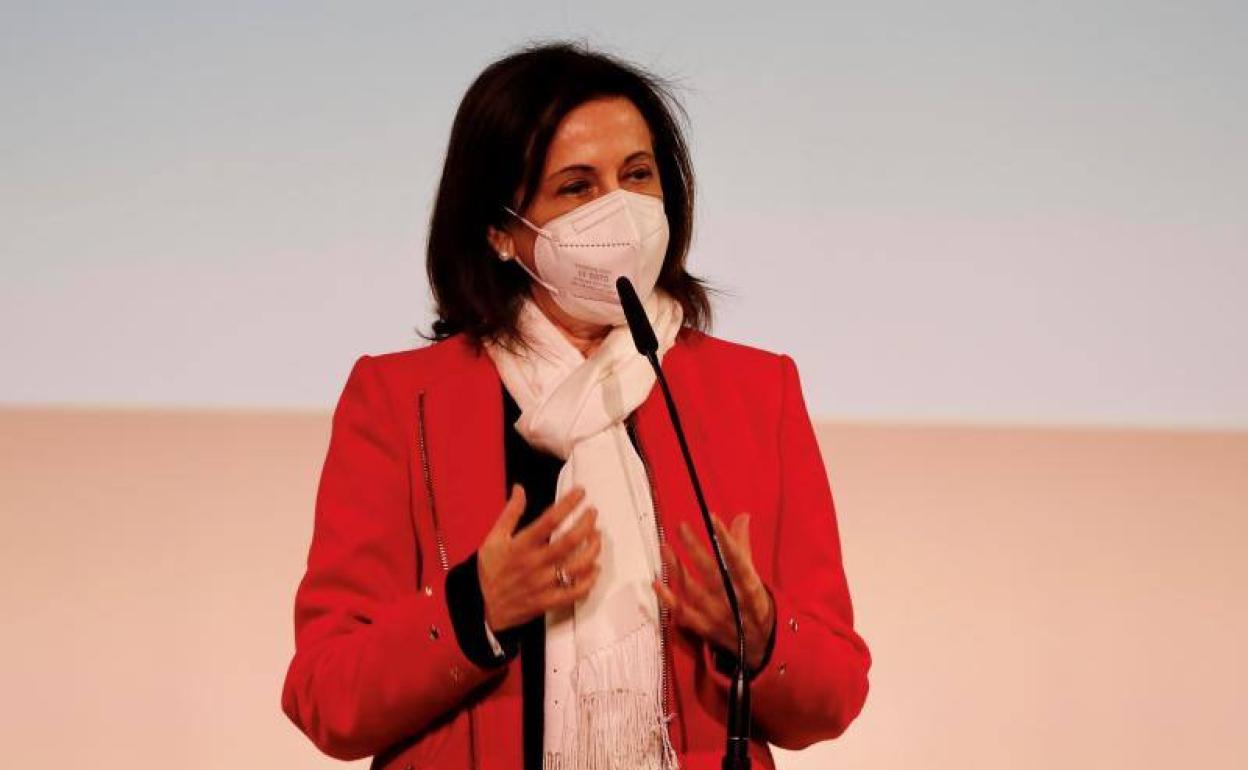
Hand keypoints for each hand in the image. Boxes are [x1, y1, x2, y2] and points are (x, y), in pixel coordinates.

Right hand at [477, 484, 601, 631]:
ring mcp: (543, 584)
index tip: (580, 492)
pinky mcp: (548, 601)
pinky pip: (575, 591)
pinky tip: (594, 568)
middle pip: (569, 541)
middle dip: (586, 524)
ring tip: (597, 537)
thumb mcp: (494, 538)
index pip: (550, 520)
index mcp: (521, 546)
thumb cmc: (490, 571)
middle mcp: (534, 563)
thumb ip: (510, 513)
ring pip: (577, 565)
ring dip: (592, 549)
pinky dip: (589, 580)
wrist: (483, 606)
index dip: (568, 503)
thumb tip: (519, 489)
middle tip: (592, 513)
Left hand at [653, 513, 775, 671]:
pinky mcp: (704, 627)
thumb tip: (742, 516)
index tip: (712, 519)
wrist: (760, 644)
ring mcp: (717, 614)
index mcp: (750, 586)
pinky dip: (668, 599)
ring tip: (664, 548)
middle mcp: (733, 600)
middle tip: (681, 527)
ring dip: (677, 569)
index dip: (726, 539)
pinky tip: (657, 583)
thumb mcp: (753, 575)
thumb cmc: (754, 603)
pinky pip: (683, 612)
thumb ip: (743, 546)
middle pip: (711, 571)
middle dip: (695, 548)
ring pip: (693, 590)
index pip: (738, 559)